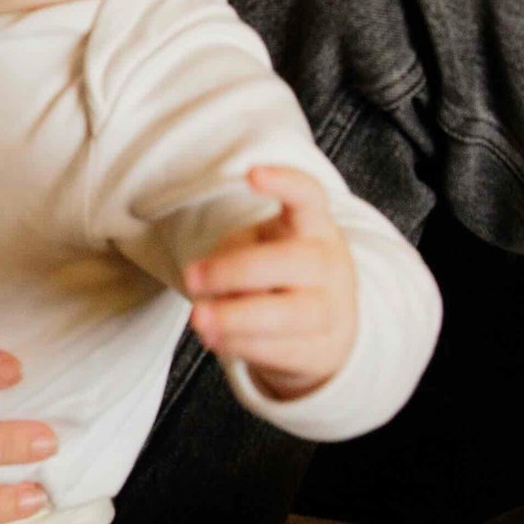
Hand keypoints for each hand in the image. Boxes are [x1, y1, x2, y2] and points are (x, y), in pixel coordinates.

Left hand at [184, 166, 357, 400]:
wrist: (327, 328)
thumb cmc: (280, 273)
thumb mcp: (262, 246)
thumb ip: (239, 250)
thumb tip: (212, 278)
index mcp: (314, 227)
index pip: (311, 196)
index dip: (285, 182)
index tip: (252, 173)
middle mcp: (329, 265)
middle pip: (293, 261)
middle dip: (235, 270)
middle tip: (190, 279)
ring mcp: (332, 310)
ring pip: (291, 313)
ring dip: (237, 317)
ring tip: (198, 319)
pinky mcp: (322, 351)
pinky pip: (281, 349)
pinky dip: (242, 344)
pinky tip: (214, 339)